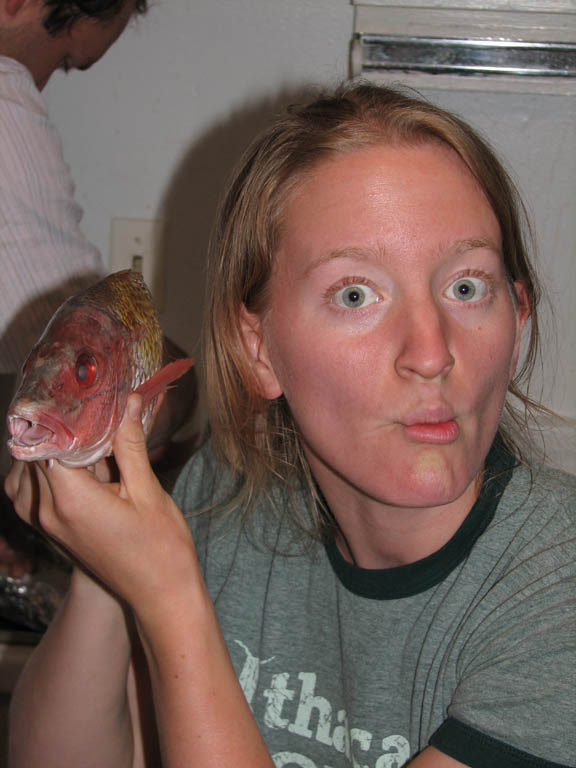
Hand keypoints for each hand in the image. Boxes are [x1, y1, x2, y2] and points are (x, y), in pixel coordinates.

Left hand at [5, 395, 197, 613]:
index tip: (84, 392)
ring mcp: (46, 524)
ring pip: (25, 471)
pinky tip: (71, 461)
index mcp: (71, 500)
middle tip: (87, 404)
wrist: (160, 595)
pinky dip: (41, 469)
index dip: (65, 413)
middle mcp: (48, 512)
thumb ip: (130, 444)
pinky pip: (29, 491)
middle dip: (57, 425)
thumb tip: (128, 402)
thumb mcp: (149, 491)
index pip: (49, 440)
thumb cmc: (161, 548)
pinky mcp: (52, 529)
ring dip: (46, 447)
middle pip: (34, 452)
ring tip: (80, 431)